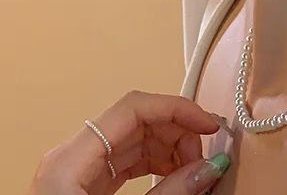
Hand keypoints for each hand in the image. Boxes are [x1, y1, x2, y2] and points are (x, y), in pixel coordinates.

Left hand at [27, 89, 231, 194]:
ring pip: (135, 139)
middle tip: (203, 157)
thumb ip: (169, 193)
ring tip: (192, 170)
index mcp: (70, 159)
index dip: (177, 109)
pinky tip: (174, 177)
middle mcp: (71, 157)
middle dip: (177, 133)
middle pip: (137, 121)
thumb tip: (209, 168)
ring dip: (170, 149)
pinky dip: (155, 163)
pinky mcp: (84, 186)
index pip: (134, 108)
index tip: (208, 124)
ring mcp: (77, 171)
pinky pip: (126, 160)